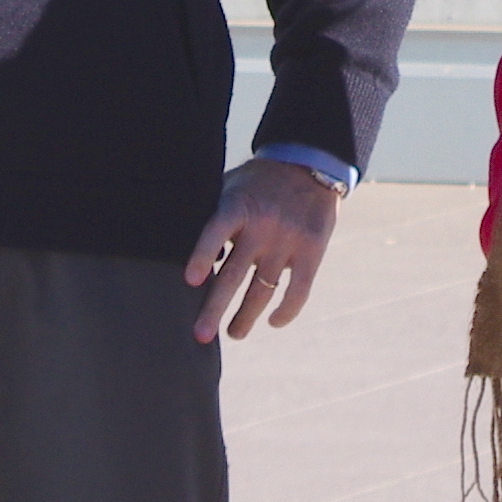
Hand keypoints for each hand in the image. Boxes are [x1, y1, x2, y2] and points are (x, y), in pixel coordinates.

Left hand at [184, 158, 342, 342]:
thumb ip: (213, 218)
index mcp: (237, 206)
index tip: (191, 281)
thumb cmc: (257, 183)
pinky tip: (273, 321)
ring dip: (246, 317)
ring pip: (262, 291)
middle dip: (215, 309)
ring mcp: (288, 241)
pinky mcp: (311, 252)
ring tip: (234, 333)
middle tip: (201, 335)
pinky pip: (297, 291)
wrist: (308, 165)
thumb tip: (190, 262)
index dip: (203, 255)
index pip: (216, 232)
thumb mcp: (230, 187)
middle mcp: (262, 225)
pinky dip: (285, 312)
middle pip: (234, 275)